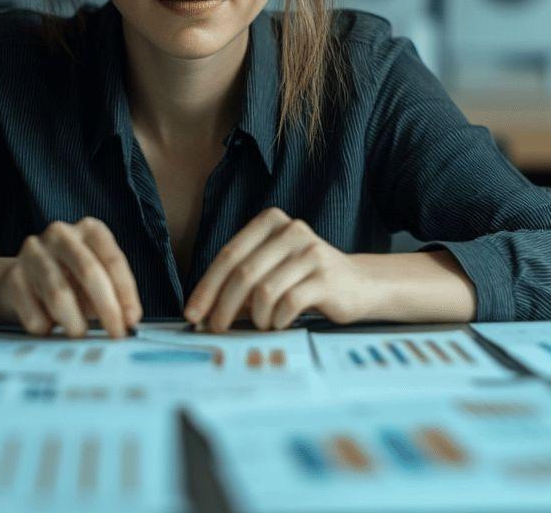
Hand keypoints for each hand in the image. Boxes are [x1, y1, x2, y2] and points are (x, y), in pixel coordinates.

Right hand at [0, 217, 142, 337]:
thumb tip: (126, 321)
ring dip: (75, 322)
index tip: (132, 320)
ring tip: (79, 334)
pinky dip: (46, 327)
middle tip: (115, 334)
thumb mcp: (96, 280)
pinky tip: (49, 326)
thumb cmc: (70, 280)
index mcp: (89, 229)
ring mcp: (33, 253)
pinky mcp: (13, 277)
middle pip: (89, 271)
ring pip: (59, 294)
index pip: (113, 260)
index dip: (126, 293)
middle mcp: (61, 234)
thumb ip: (113, 295)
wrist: (21, 279)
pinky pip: (35, 312)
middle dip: (106, 308)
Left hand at [183, 207, 369, 331]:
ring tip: (260, 324)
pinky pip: (289, 303)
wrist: (358, 284)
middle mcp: (291, 230)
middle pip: (243, 272)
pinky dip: (277, 319)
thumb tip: (203, 310)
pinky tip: (279, 324)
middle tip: (215, 328)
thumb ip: (240, 280)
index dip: (207, 286)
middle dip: (223, 305)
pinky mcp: (327, 277)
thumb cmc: (304, 279)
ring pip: (264, 290)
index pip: (229, 254)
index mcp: (271, 221)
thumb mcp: (271, 268)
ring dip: (255, 316)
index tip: (192, 313)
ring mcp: (311, 252)